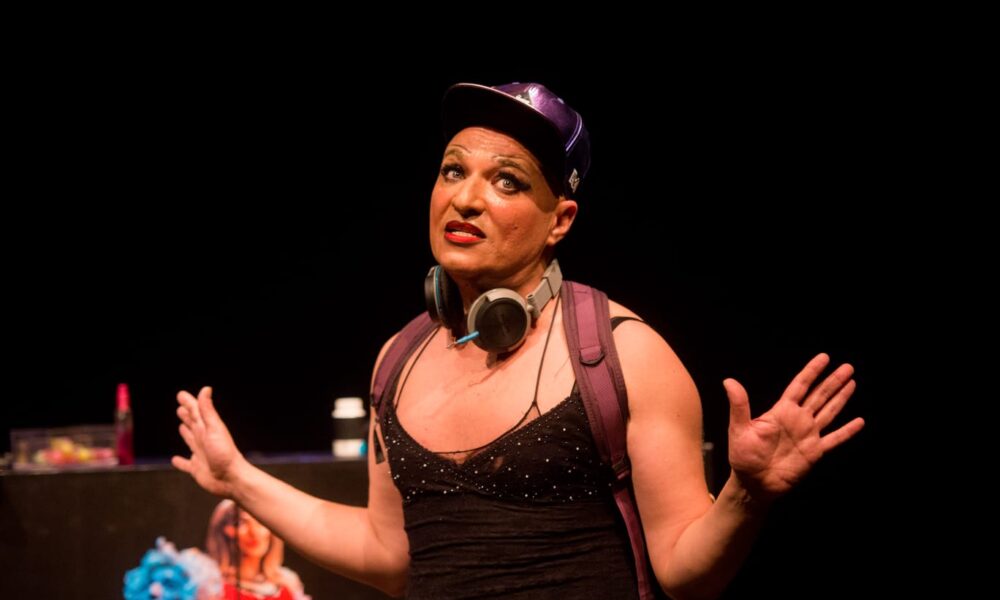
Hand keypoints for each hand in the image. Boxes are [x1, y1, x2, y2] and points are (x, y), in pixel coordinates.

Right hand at [171, 386, 246, 496]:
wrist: (230, 478)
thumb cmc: (223, 453)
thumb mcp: (214, 428)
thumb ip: (207, 410)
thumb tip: (205, 389)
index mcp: (207, 428)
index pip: (195, 411)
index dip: (188, 402)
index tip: (181, 395)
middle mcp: (203, 439)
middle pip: (193, 423)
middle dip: (187, 415)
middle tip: (180, 408)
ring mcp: (200, 453)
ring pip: (190, 440)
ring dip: (185, 432)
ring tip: (181, 426)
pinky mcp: (197, 468)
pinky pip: (186, 464)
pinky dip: (180, 462)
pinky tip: (175, 460)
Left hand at [725, 353, 863, 501]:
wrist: (754, 484)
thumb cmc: (743, 456)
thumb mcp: (739, 429)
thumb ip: (739, 405)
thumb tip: (728, 381)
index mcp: (781, 411)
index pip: (800, 386)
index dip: (812, 371)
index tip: (824, 357)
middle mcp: (797, 420)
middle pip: (819, 395)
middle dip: (833, 381)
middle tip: (848, 366)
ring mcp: (808, 435)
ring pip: (829, 411)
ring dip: (841, 398)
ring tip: (852, 382)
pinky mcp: (814, 452)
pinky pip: (834, 439)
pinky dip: (847, 431)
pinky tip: (859, 421)